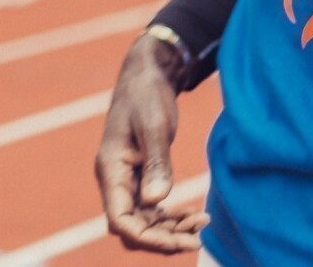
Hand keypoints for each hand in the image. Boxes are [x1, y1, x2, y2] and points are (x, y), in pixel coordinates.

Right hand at [95, 34, 207, 252]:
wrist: (148, 72)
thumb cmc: (147, 93)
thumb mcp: (154, 124)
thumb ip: (156, 162)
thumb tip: (156, 201)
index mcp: (110, 169)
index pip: (120, 220)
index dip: (148, 237)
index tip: (181, 239)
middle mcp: (114, 180)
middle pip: (132, 228)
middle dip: (162, 239)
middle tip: (198, 237)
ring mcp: (125, 180)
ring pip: (142, 222)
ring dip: (169, 230)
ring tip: (201, 224)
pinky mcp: (139, 176)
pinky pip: (150, 209)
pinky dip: (169, 217)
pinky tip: (192, 215)